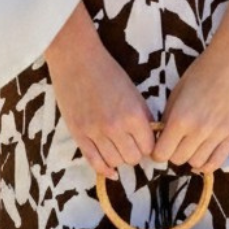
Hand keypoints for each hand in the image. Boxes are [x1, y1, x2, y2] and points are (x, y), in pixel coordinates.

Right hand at [45, 5, 155, 179]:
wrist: (77, 58)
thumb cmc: (107, 70)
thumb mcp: (133, 91)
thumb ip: (143, 115)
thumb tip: (151, 137)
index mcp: (133, 114)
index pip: (149, 147)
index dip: (148, 145)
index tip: (144, 140)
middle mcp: (115, 127)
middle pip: (132, 158)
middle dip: (134, 152)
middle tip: (130, 143)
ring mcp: (95, 132)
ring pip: (115, 162)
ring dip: (119, 157)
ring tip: (117, 146)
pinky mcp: (78, 134)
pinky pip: (94, 162)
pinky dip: (104, 169)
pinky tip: (110, 169)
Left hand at [152, 43, 228, 172]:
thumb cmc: (203, 71)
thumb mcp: (178, 90)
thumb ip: (169, 115)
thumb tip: (162, 135)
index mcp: (180, 118)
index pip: (161, 153)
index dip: (157, 151)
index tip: (160, 144)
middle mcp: (198, 131)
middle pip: (178, 159)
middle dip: (173, 152)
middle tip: (176, 141)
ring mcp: (217, 135)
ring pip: (196, 163)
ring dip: (190, 156)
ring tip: (191, 143)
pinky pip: (217, 162)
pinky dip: (207, 162)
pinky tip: (203, 152)